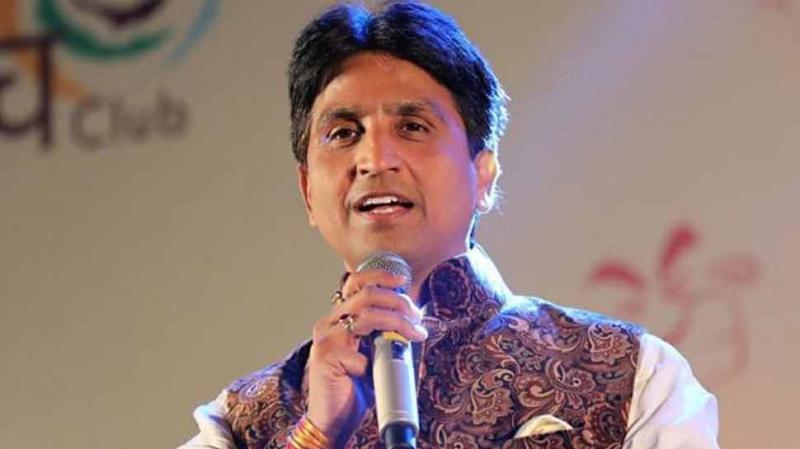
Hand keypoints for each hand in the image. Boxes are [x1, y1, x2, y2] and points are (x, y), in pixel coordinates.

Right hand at [306, 270, 426, 447]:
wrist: (332, 420)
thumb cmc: (353, 387)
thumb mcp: (371, 354)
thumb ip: (383, 334)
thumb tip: (413, 319)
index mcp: (338, 319)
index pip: (356, 284)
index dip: (379, 276)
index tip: (403, 280)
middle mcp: (328, 324)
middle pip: (366, 295)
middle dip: (398, 302)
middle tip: (416, 316)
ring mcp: (325, 340)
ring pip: (366, 317)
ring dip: (397, 324)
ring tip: (414, 334)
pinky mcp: (325, 359)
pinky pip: (360, 353)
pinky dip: (375, 361)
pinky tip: (375, 372)